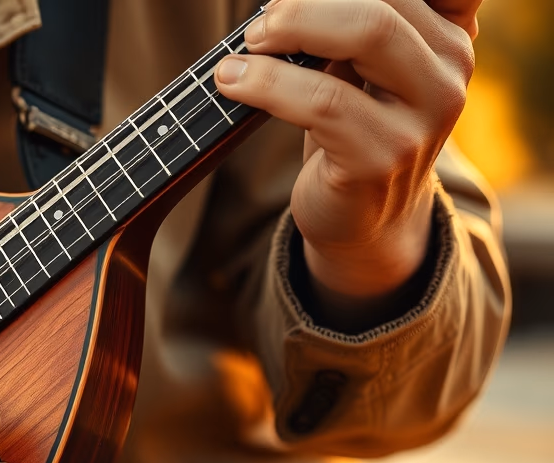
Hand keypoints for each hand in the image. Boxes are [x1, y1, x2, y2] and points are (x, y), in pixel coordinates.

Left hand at [214, 0, 477, 315]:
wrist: (364, 219)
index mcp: (449, 32)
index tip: (292, 4)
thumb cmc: (353, 126)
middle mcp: (451, 67)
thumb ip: (344, 25)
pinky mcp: (384, 155)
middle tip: (261, 25)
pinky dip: (267, 82)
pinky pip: (323, 101)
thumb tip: (280, 2)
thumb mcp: (359, 66)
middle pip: (383, 3)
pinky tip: (233, 82)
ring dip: (290, 29)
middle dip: (306, 4)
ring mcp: (426, 114)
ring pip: (366, 34)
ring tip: (247, 47)